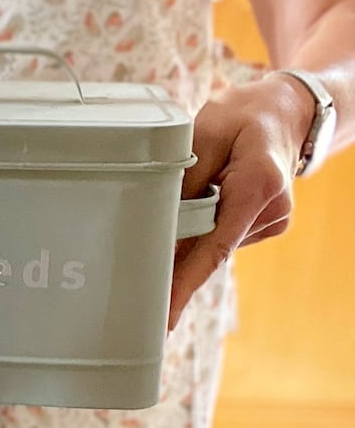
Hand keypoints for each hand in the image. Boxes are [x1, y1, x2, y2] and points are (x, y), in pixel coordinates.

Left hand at [169, 73, 313, 328]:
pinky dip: (208, 225)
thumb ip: (185, 177)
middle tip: (143, 273)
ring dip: (194, 229)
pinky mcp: (266, 224)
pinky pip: (225, 233)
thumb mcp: (206, 131)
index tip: (165, 313)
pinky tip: (212, 195)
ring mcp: (272, 221)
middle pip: (211, 248)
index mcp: (257, 185)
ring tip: (198, 188)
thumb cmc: (242, 117)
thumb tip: (162, 218)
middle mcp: (270, 210)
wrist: (284, 113)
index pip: (214, 246)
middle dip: (177, 259)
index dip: (185, 283)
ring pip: (216, 241)